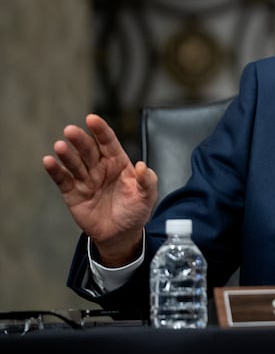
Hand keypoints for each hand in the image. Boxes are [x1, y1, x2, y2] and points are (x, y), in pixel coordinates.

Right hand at [43, 114, 157, 265]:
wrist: (121, 234)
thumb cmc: (135, 210)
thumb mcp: (147, 196)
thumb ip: (147, 181)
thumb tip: (142, 166)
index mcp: (118, 162)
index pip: (108, 142)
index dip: (101, 130)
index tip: (92, 118)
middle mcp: (100, 167)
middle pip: (88, 150)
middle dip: (80, 140)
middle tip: (71, 131)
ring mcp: (85, 179)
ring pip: (74, 163)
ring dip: (66, 154)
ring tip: (60, 146)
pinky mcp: (72, 193)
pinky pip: (63, 179)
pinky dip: (55, 170)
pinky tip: (49, 161)